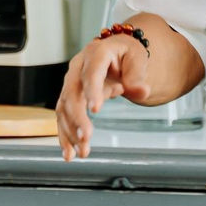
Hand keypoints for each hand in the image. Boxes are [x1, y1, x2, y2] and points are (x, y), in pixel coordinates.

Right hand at [56, 35, 150, 161]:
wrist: (116, 53)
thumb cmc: (126, 54)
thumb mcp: (137, 58)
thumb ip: (138, 75)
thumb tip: (141, 91)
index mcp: (96, 53)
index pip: (91, 73)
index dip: (92, 90)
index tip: (95, 110)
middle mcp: (78, 67)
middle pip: (72, 94)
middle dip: (77, 118)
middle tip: (85, 138)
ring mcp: (71, 82)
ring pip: (64, 108)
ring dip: (70, 132)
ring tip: (81, 152)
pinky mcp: (69, 97)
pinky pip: (63, 117)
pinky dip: (65, 136)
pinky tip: (69, 152)